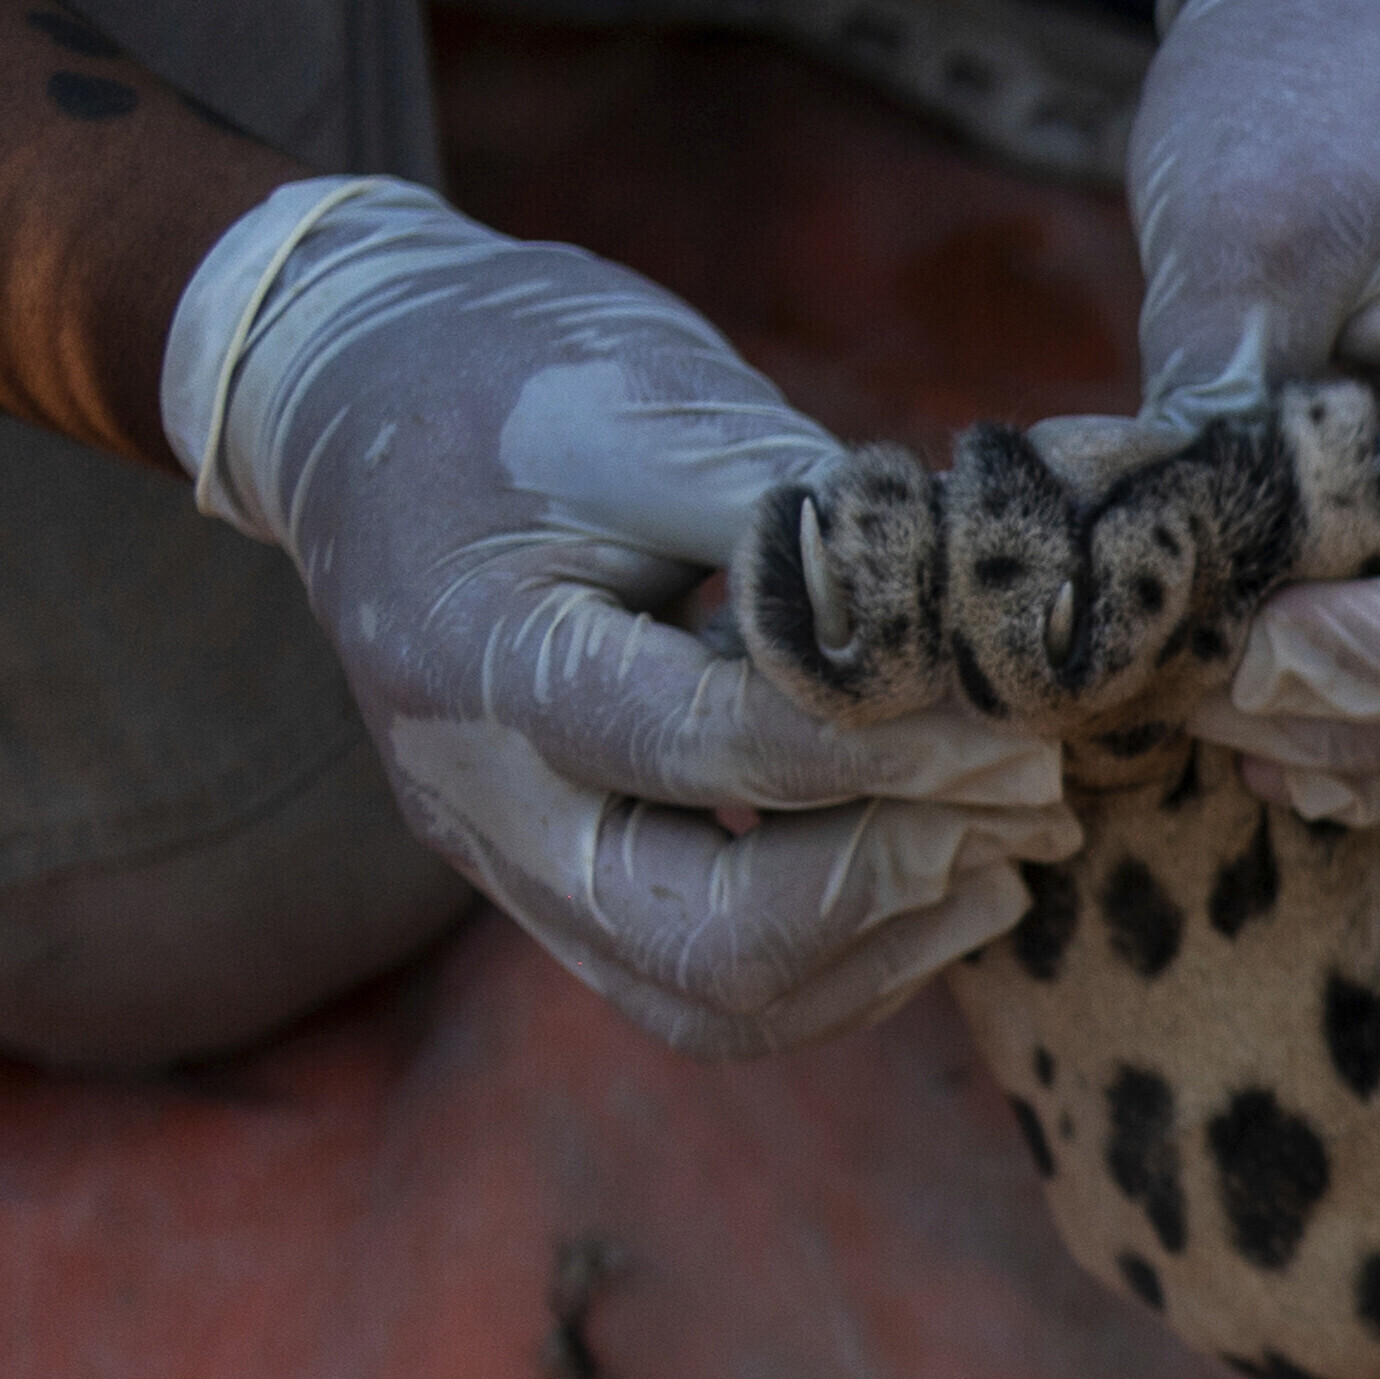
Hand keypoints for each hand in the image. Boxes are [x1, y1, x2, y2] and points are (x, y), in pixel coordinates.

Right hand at [166, 181, 1070, 1053]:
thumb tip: (967, 626)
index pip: (710, 750)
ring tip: (1004, 852)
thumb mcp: (649, 400)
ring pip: (710, 1004)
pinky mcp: (558, 886)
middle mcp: (477, 798)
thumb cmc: (509, 374)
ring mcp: (507, 861)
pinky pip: (705, 993)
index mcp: (478, 658)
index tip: (1021, 723)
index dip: (895, 746)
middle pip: (704, 943)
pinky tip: (949, 878)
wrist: (355, 394)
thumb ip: (800, 523)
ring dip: (885, 945)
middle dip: (893, 879)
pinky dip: (847, 959)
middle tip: (1024, 796)